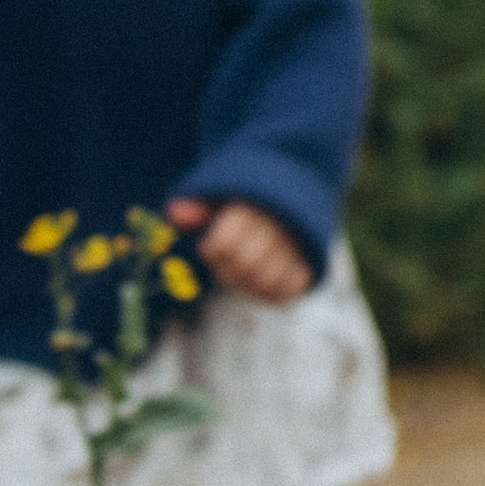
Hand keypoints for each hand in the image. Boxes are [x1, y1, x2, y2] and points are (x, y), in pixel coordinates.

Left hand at [167, 195, 311, 304]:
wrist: (295, 191)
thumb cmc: (246, 200)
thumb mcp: (220, 196)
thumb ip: (196, 206)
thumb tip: (174, 214)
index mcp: (253, 207)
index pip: (224, 245)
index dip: (212, 251)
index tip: (212, 244)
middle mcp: (277, 227)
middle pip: (244, 266)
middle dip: (228, 271)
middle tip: (226, 264)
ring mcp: (296, 247)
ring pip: (266, 283)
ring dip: (248, 286)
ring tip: (242, 275)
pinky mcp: (310, 264)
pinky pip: (288, 292)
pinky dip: (272, 293)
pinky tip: (261, 283)